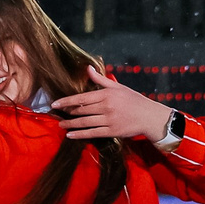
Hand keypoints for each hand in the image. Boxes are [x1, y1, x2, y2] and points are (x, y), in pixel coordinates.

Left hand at [53, 67, 172, 143]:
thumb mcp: (118, 87)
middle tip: (56, 114)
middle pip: (81, 110)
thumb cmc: (134, 100)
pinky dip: (80, 134)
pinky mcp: (112, 131)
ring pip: (84, 122)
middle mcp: (106, 107)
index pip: (81, 98)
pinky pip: (92, 133)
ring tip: (61, 125)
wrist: (149, 116)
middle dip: (67, 112)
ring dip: (70, 124)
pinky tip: (70, 135)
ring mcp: (109, 120)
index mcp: (106, 94)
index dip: (66, 101)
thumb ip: (101, 79)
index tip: (54, 104)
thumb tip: (87, 68)